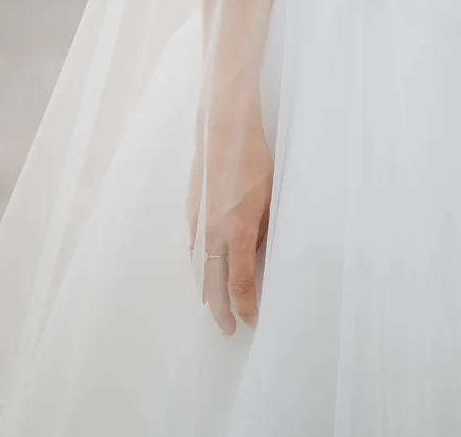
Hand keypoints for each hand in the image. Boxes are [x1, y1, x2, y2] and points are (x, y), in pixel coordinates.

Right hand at [187, 112, 273, 335]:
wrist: (223, 129)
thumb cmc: (253, 159)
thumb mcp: (269, 197)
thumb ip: (262, 230)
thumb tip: (255, 252)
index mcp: (236, 230)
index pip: (239, 281)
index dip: (246, 305)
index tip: (251, 319)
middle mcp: (213, 231)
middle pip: (213, 284)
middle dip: (221, 310)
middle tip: (229, 330)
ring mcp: (198, 222)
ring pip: (199, 269)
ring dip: (207, 292)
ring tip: (216, 308)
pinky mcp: (191, 211)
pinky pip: (193, 249)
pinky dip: (198, 268)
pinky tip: (203, 271)